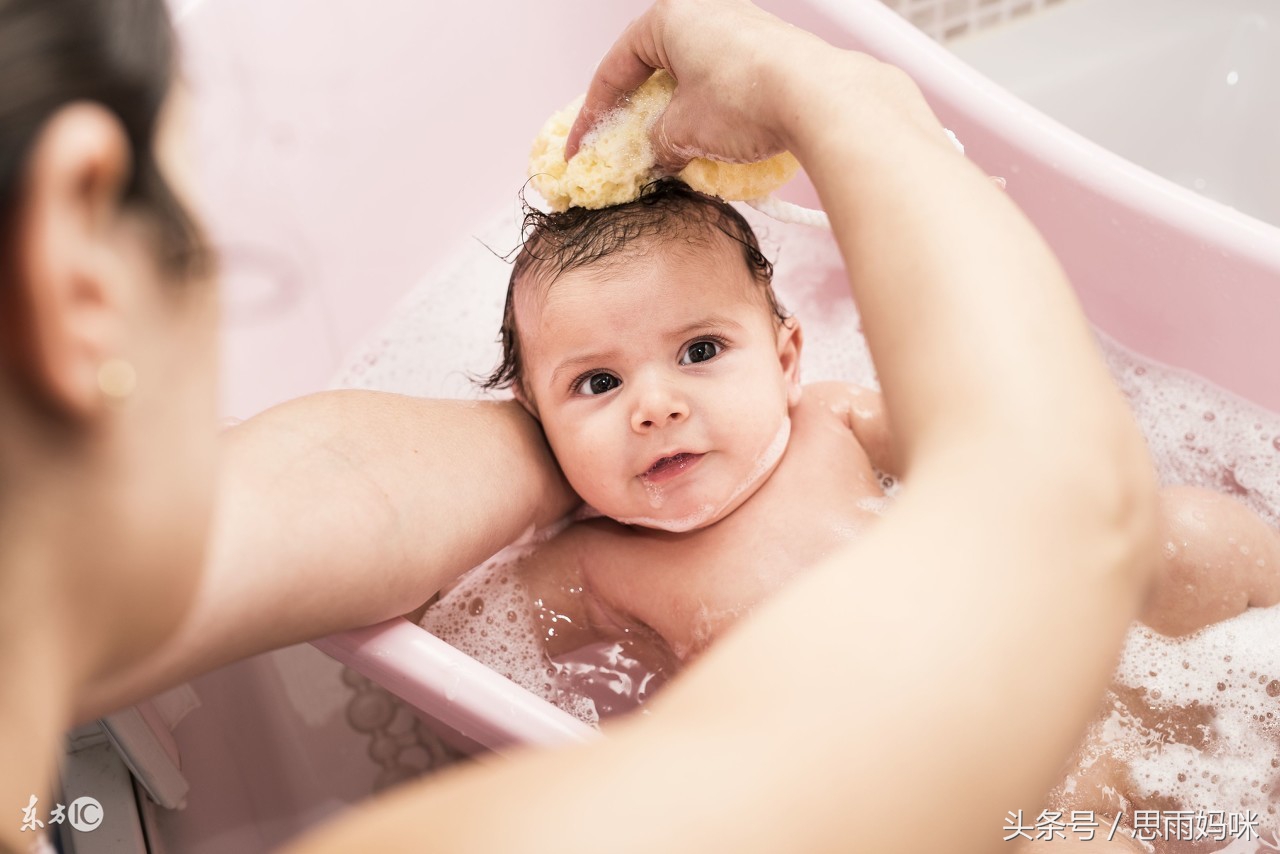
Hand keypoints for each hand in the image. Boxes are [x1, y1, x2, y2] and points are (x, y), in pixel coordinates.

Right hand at [564, 0, 831, 170]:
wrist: (821, 99)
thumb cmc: (747, 99)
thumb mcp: (682, 132)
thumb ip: (656, 144)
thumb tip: (657, 156)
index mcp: (670, 16)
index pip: (615, 69)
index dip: (592, 117)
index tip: (580, 150)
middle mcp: (705, 10)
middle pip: (653, 68)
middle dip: (636, 114)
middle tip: (622, 150)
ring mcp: (741, 27)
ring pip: (690, 76)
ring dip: (675, 116)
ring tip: (669, 154)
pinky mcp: (770, 51)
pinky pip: (722, 82)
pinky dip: (708, 112)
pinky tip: (710, 144)